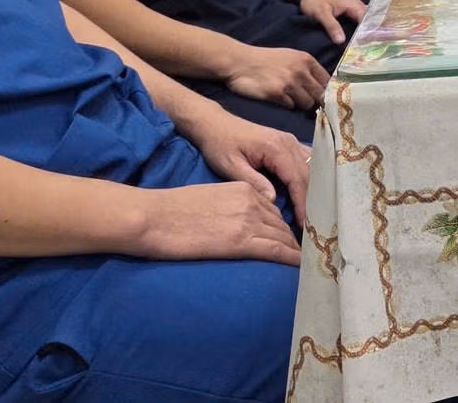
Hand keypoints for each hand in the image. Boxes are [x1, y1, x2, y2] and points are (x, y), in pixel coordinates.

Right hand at [136, 181, 301, 264]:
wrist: (154, 217)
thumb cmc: (171, 211)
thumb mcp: (209, 199)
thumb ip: (230, 208)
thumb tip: (235, 225)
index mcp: (242, 189)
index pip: (273, 210)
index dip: (283, 228)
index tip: (290, 240)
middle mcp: (251, 201)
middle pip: (281, 223)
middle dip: (292, 240)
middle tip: (303, 255)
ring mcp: (248, 220)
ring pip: (283, 237)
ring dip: (294, 251)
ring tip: (304, 264)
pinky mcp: (241, 241)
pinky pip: (276, 251)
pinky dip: (291, 259)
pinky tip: (300, 267)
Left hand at [173, 101, 311, 227]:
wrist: (214, 124)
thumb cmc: (219, 144)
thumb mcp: (231, 166)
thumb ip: (253, 182)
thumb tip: (273, 201)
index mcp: (275, 147)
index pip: (297, 178)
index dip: (302, 202)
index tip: (303, 224)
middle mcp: (288, 142)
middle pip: (308, 173)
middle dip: (311, 199)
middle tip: (311, 224)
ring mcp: (290, 141)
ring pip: (311, 167)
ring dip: (313, 189)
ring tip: (312, 212)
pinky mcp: (287, 143)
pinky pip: (306, 161)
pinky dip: (310, 177)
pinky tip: (309, 193)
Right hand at [226, 45, 328, 110]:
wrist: (240, 62)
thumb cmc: (265, 59)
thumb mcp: (290, 57)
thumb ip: (306, 69)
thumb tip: (322, 87)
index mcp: (306, 60)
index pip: (327, 81)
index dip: (327, 91)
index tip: (324, 98)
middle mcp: (301, 71)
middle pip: (320, 95)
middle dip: (315, 101)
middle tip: (307, 102)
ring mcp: (289, 83)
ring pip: (307, 104)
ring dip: (300, 104)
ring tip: (289, 98)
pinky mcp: (277, 94)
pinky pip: (291, 107)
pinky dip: (287, 105)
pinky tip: (278, 99)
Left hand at [294, 0, 367, 44]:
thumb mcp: (321, 14)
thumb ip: (332, 26)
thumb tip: (341, 41)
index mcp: (353, 5)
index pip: (367, 22)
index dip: (369, 35)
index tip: (367, 48)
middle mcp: (357, 6)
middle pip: (370, 22)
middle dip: (371, 35)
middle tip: (370, 50)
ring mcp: (354, 8)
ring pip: (366, 22)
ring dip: (367, 33)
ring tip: (367, 48)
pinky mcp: (350, 12)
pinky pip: (360, 22)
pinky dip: (361, 31)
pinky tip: (360, 42)